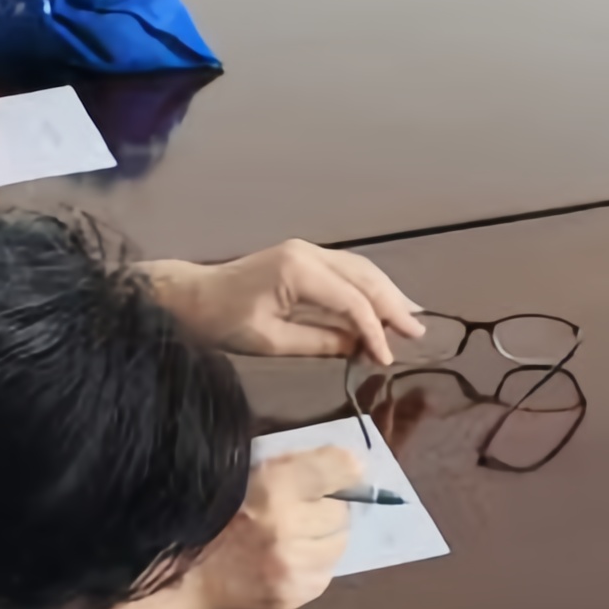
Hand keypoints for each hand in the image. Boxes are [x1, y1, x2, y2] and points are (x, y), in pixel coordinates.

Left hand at [149, 237, 428, 364]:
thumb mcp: (270, 342)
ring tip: (409, 317)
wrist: (192, 297)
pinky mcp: (304, 258)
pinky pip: (346, 270)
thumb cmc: (224, 322)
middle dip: (392, 305)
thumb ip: (319, 342)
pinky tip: (381, 303)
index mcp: (299, 270)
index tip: (388, 358)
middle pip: (363, 277)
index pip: (351, 300)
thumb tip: (359, 348)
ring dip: (386, 293)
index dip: (374, 330)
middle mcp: (309, 253)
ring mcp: (307, 251)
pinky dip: (367, 287)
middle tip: (417, 333)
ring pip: (359, 268)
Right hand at [178, 440, 359, 608]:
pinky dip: (314, 565)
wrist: (179, 578)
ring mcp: (290, 568)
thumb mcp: (245, 471)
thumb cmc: (210, 514)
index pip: (337, 468)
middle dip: (327, 508)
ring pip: (338, 544)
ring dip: (323, 538)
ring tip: (296, 536)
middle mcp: (287, 528)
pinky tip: (288, 560)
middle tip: (303, 509)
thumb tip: (349, 465)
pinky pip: (325, 574)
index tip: (344, 471)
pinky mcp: (291, 596)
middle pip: (341, 511)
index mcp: (272, 486)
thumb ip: (292, 465)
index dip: (344, 468)